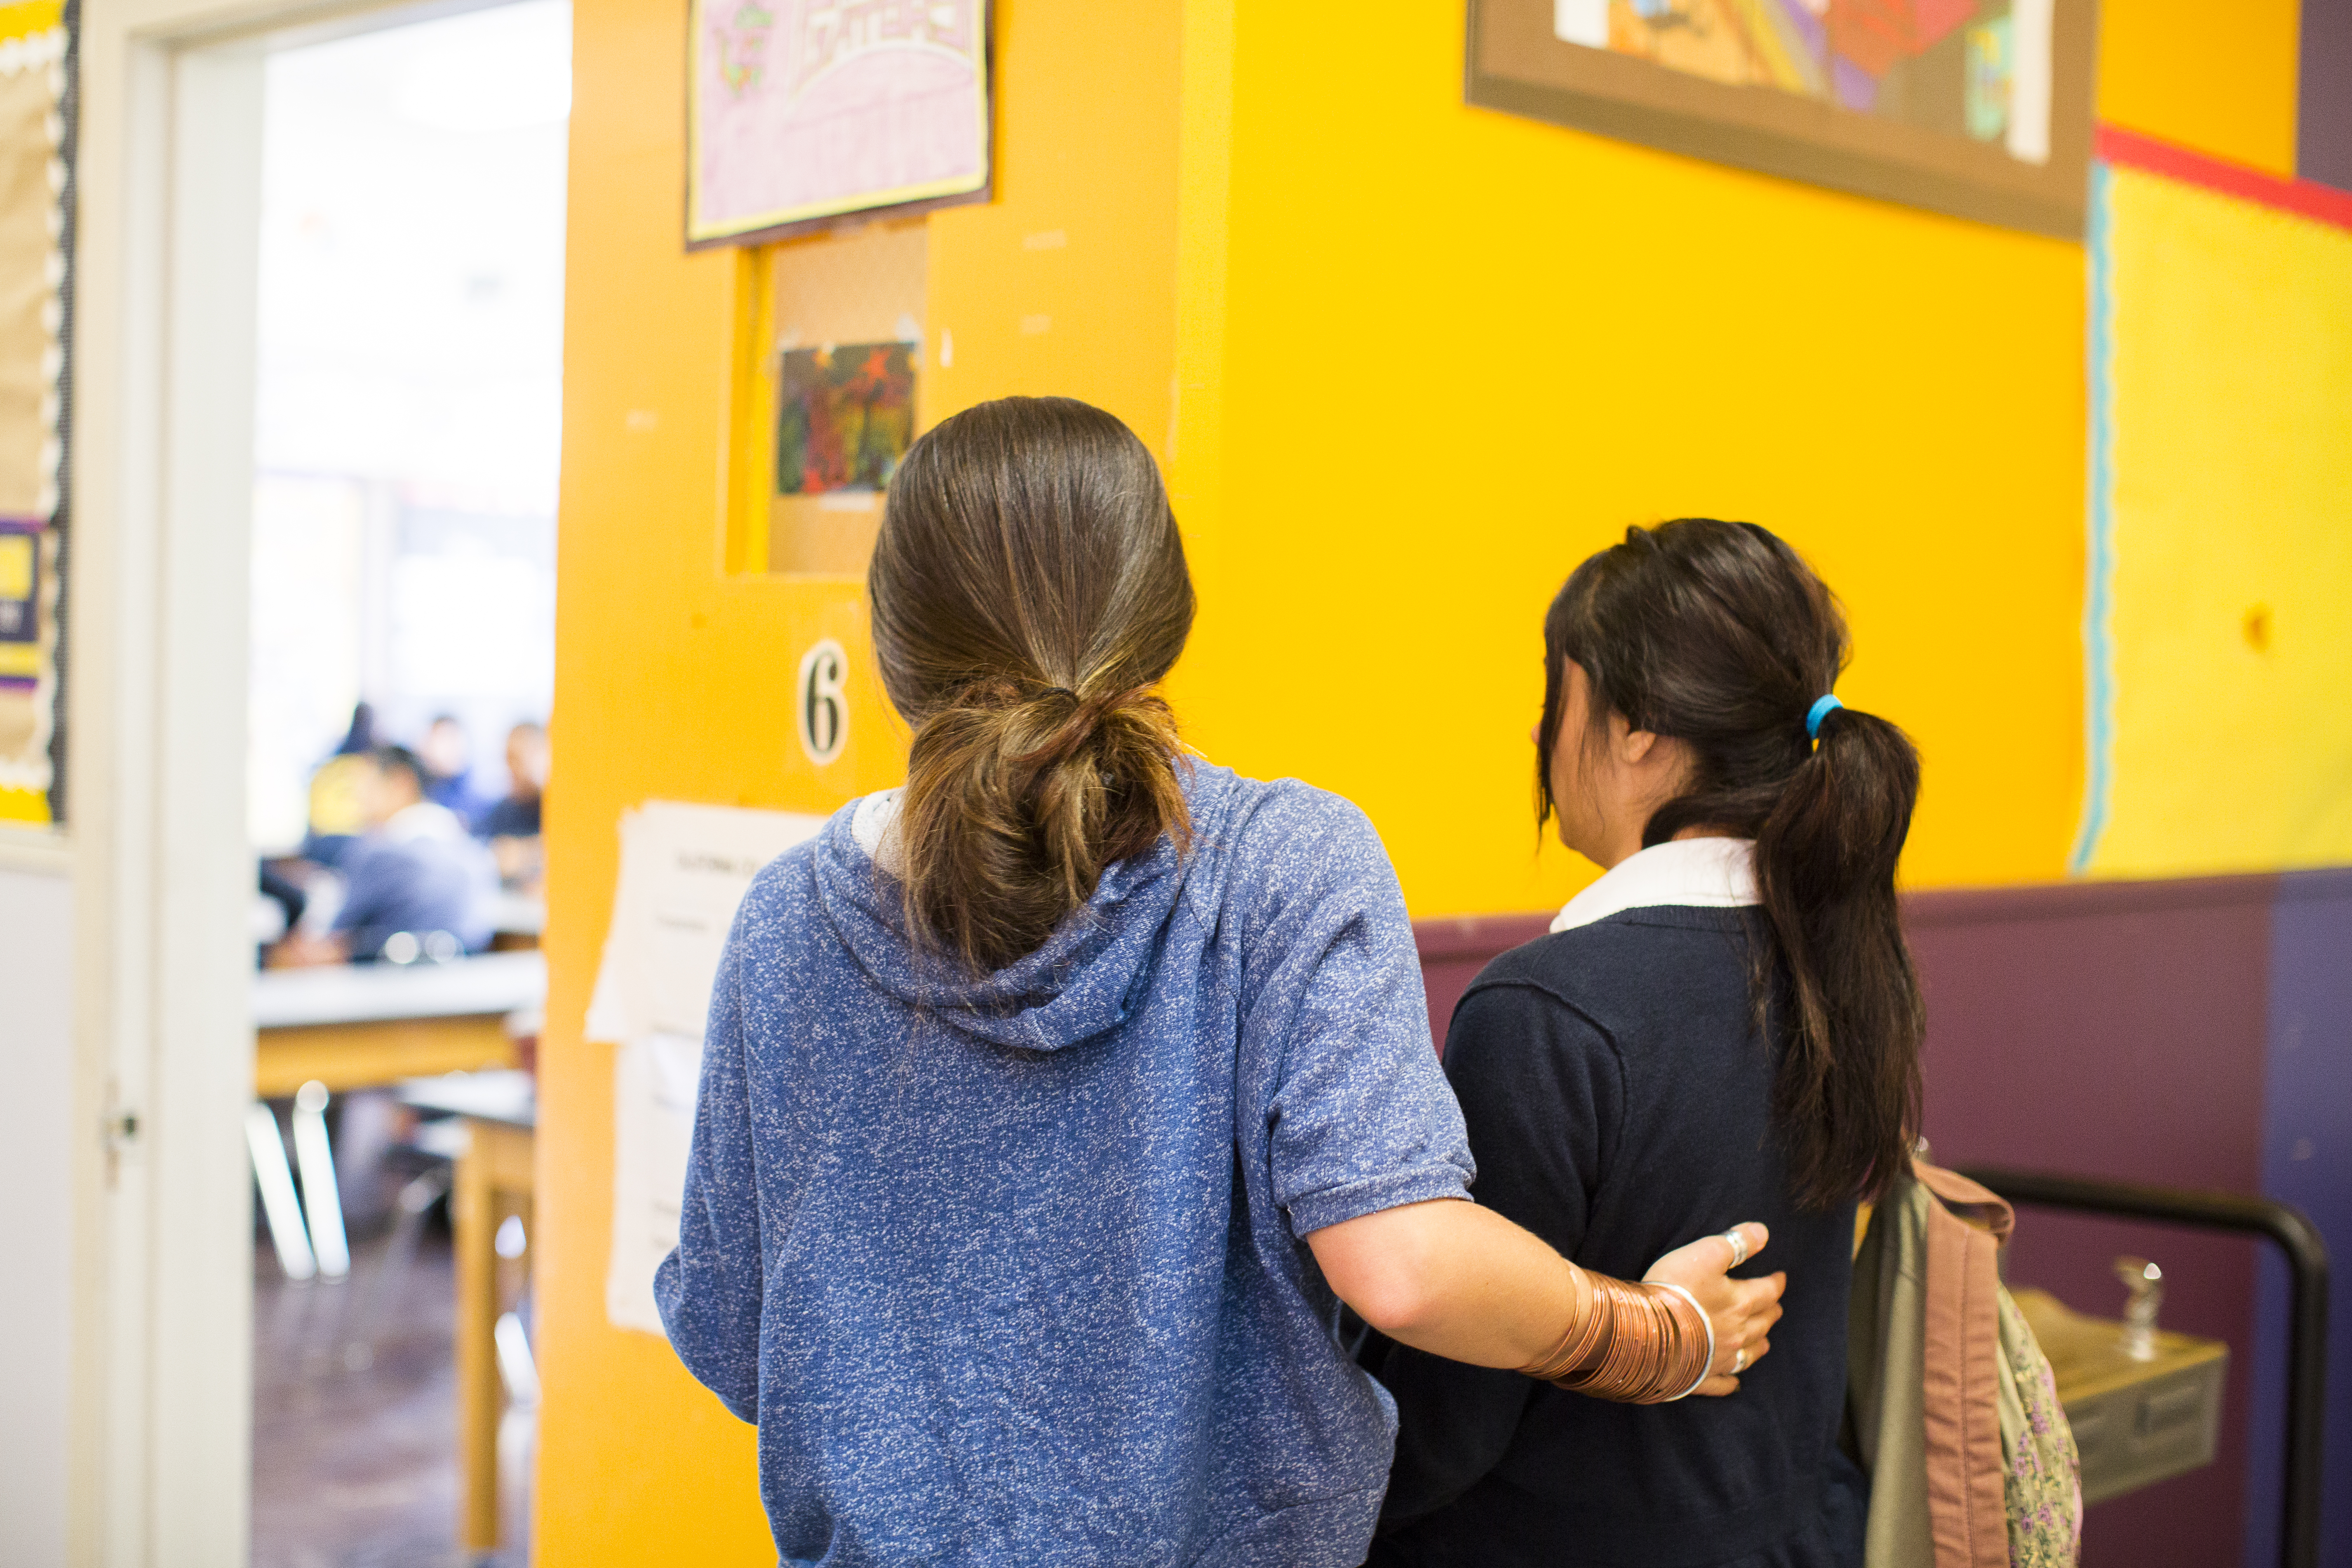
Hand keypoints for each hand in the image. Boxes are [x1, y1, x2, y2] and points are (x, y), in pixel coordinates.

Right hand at [1644, 1222, 1783, 1396]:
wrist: (1646, 1330)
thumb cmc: (1675, 1288)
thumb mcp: (1705, 1254)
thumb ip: (1735, 1242)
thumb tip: (1764, 1232)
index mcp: (1741, 1303)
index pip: (1768, 1292)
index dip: (1776, 1282)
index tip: (1780, 1277)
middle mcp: (1737, 1334)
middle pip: (1763, 1323)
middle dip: (1771, 1311)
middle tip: (1774, 1305)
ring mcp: (1720, 1358)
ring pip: (1749, 1354)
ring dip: (1758, 1344)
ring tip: (1764, 1340)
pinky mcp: (1701, 1377)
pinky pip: (1722, 1383)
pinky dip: (1731, 1382)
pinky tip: (1735, 1383)